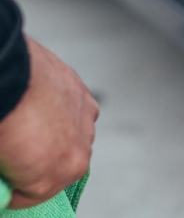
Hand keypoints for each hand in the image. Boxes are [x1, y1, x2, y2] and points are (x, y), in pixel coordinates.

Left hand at [0, 38, 97, 208]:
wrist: (7, 77)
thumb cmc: (3, 121)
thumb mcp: (1, 161)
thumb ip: (6, 176)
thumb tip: (5, 175)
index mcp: (62, 172)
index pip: (31, 195)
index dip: (13, 185)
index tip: (3, 177)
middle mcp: (82, 148)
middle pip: (56, 165)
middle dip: (34, 162)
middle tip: (11, 150)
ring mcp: (85, 118)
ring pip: (69, 137)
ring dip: (51, 134)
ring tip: (24, 123)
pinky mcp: (83, 93)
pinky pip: (73, 111)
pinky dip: (58, 111)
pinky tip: (36, 103)